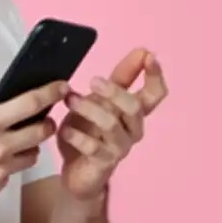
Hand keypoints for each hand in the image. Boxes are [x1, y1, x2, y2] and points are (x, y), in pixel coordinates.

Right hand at [0, 57, 67, 217]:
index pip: (32, 103)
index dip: (52, 92)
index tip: (61, 87)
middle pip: (42, 132)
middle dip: (47, 122)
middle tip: (42, 118)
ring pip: (31, 156)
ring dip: (30, 146)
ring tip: (16, 140)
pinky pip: (12, 176)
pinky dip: (7, 167)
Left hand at [57, 48, 167, 202]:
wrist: (76, 172)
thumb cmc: (91, 131)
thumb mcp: (101, 100)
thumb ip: (119, 78)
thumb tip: (141, 51)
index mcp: (134, 113)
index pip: (156, 94)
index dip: (155, 75)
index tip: (148, 55)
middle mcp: (133, 130)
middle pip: (135, 107)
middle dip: (114, 91)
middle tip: (92, 80)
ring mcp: (120, 148)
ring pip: (112, 124)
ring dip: (89, 109)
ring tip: (69, 100)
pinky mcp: (104, 164)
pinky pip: (93, 147)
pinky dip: (77, 136)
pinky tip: (65, 130)